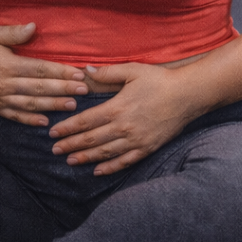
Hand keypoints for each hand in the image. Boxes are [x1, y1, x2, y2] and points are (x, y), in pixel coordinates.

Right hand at [0, 23, 87, 125]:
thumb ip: (14, 32)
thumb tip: (34, 26)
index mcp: (6, 65)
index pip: (39, 69)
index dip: (60, 72)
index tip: (79, 73)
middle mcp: (3, 84)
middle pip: (38, 88)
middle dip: (63, 89)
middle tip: (84, 90)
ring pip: (29, 104)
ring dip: (52, 106)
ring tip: (72, 105)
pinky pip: (13, 116)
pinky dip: (29, 120)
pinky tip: (45, 122)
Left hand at [48, 62, 196, 174]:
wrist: (189, 94)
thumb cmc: (160, 80)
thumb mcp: (133, 70)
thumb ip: (108, 72)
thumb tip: (85, 70)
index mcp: (117, 107)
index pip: (85, 121)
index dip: (67, 128)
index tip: (52, 133)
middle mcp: (124, 127)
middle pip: (91, 139)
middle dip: (71, 145)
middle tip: (54, 150)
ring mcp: (136, 140)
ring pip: (105, 153)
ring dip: (85, 157)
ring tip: (70, 160)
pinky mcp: (147, 147)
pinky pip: (125, 161)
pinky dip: (110, 168)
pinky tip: (98, 171)